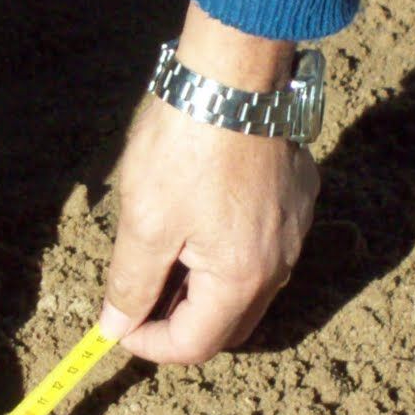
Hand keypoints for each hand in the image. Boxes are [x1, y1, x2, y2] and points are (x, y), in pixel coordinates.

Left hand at [100, 3, 318, 363]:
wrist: (234, 69)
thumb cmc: (186, 144)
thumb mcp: (144, 221)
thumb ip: (131, 283)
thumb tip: (116, 326)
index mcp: (243, 278)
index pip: (196, 345)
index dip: (149, 344)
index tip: (116, 323)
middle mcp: (280, 264)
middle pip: (227, 324)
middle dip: (178, 321)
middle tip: (136, 292)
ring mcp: (295, 230)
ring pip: (246, 287)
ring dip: (202, 287)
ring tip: (162, 252)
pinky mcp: (298, 197)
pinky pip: (262, 246)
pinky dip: (226, 251)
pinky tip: (196, 216)